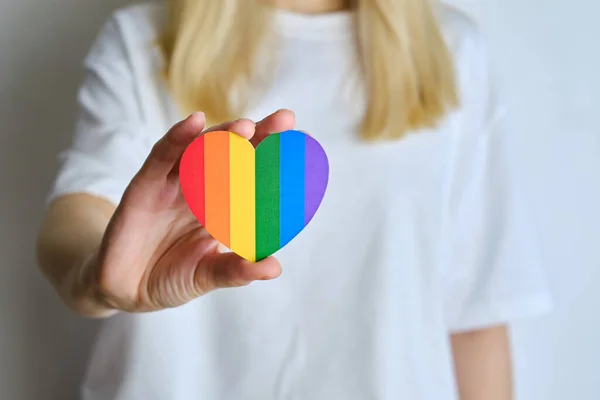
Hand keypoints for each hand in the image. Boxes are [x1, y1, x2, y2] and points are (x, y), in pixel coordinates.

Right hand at [89, 110, 295, 312]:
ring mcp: (173, 182)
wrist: (125, 289)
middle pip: (232, 153)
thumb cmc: (170, 277)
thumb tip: (275, 267)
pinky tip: (195, 122)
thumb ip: (236, 270)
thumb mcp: (207, 275)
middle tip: (286, 120)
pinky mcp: (145, 184)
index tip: (302, 143)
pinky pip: (162, 155)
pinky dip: (177, 137)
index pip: (251, 174)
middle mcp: (201, 187)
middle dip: (258, 135)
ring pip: (200, 149)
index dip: (274, 158)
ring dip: (222, 135)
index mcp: (221, 205)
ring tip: (246, 127)